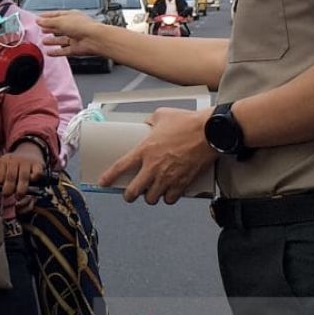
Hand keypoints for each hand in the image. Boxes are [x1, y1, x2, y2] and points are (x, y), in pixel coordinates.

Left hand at [0, 142, 45, 198]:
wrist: (29, 152)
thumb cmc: (15, 166)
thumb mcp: (5, 167)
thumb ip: (2, 178)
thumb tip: (2, 193)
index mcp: (4, 160)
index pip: (0, 173)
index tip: (0, 188)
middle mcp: (15, 159)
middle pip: (11, 176)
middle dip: (9, 189)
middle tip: (7, 195)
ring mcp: (27, 161)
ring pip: (23, 176)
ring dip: (21, 189)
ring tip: (18, 196)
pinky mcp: (38, 164)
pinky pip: (36, 174)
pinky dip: (34, 179)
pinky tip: (31, 182)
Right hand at [37, 10, 104, 57]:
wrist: (95, 39)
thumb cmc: (83, 26)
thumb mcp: (61, 21)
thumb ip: (48, 22)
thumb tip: (39, 20)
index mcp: (71, 16)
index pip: (57, 15)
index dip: (47, 16)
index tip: (39, 18)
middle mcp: (74, 26)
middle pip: (59, 27)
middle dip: (49, 28)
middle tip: (41, 29)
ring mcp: (75, 38)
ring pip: (61, 39)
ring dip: (52, 41)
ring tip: (44, 41)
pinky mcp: (76, 48)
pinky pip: (64, 50)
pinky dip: (56, 52)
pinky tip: (49, 53)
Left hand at [99, 108, 218, 204]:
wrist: (210, 133)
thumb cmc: (187, 122)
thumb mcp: (162, 115)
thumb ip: (150, 121)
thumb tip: (148, 123)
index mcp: (145, 150)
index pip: (120, 167)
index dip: (109, 177)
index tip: (103, 182)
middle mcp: (153, 167)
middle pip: (133, 191)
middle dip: (129, 195)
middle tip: (129, 194)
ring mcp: (168, 177)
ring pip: (151, 198)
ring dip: (149, 196)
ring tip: (150, 192)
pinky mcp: (182, 183)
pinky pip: (170, 199)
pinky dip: (168, 198)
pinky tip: (168, 194)